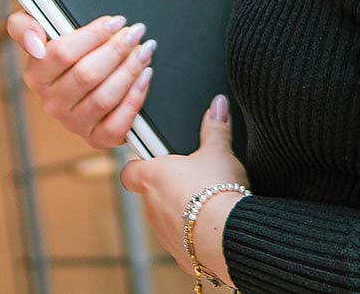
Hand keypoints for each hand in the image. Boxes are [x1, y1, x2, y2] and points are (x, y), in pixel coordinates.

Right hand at [7, 11, 156, 149]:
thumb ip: (24, 26)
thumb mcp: (41, 30)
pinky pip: (117, 124)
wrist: (87, 80)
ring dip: (129, 71)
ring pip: (104, 98)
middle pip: (86, 75)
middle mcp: (51, 103)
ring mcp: (73, 123)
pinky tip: (144, 77)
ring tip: (144, 50)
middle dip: (116, 50)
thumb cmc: (67, 50)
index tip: (115, 21)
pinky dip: (134, 99)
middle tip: (136, 32)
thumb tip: (36, 43)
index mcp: (36, 76)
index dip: (93, 36)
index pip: (61, 54)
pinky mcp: (96, 139)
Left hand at [122, 96, 248, 285]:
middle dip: (168, 187)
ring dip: (182, 211)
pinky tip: (214, 225)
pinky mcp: (181, 254)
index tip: (153, 159)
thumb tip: (218, 104)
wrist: (230, 236)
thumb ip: (215, 127)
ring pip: (166, 218)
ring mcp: (164, 233)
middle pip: (151, 194)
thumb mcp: (219, 151)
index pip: (129, 170)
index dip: (139, 163)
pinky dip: (195, 234)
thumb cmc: (218, 191)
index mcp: (152, 177)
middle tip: (193, 177)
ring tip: (208, 202)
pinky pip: (183, 241)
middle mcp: (151, 207)